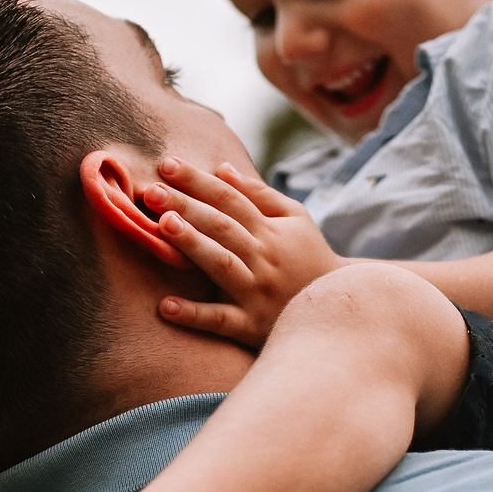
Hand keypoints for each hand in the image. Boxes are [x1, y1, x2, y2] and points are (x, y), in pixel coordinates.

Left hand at [144, 158, 342, 347]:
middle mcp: (263, 258)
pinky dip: (194, 315)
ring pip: (222, 265)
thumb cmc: (310, 258)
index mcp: (270, 230)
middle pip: (221, 226)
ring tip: (163, 226)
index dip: (199, 180)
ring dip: (193, 245)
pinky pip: (221, 321)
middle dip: (187, 206)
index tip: (167, 164)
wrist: (340, 311)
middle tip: (151, 191)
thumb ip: (258, 195)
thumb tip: (221, 168)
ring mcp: (256, 293)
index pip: (230, 198)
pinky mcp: (251, 326)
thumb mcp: (295, 220)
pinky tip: (165, 305)